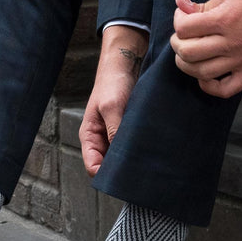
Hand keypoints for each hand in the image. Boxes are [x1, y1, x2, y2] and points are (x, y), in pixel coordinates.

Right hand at [80, 25, 148, 175]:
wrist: (126, 62)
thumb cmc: (113, 82)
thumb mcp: (112, 106)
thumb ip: (114, 131)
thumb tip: (121, 158)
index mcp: (90, 136)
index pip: (93, 167)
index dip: (106, 175)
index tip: (123, 178)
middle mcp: (102, 139)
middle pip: (109, 166)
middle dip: (121, 171)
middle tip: (138, 173)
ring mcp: (116, 135)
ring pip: (122, 158)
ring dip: (133, 160)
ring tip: (146, 162)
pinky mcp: (130, 130)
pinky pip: (134, 146)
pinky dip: (140, 150)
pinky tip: (151, 151)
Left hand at [170, 0, 241, 97]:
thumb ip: (204, 3)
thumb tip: (180, 4)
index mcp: (225, 18)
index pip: (185, 28)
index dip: (178, 22)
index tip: (183, 19)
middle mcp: (232, 42)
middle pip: (188, 52)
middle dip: (177, 45)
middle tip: (181, 39)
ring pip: (201, 72)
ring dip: (187, 65)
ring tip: (188, 56)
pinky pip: (225, 89)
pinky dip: (209, 86)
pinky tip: (204, 76)